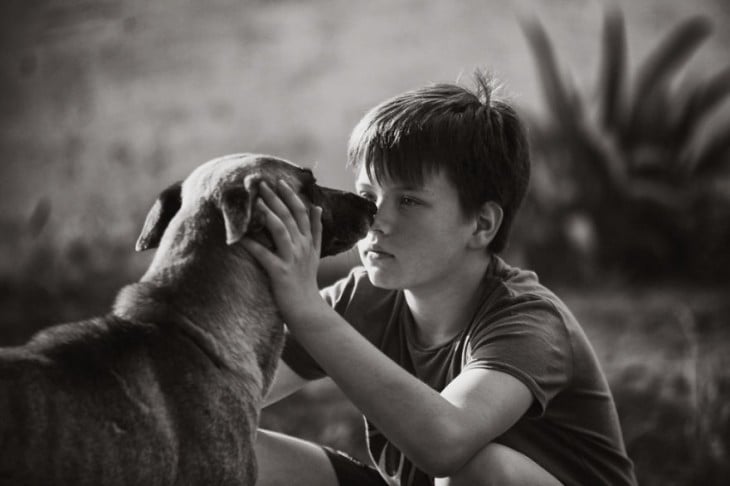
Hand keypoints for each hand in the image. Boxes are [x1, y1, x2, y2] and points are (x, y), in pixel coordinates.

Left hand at [242, 180, 324, 323]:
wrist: (307, 308)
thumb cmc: (306, 280)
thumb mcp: (316, 252)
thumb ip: (316, 229)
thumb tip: (316, 206)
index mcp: (309, 241)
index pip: (302, 212)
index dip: (291, 195)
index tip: (280, 181)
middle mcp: (302, 246)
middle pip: (290, 216)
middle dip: (276, 198)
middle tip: (262, 183)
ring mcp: (292, 259)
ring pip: (282, 230)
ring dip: (268, 214)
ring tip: (256, 201)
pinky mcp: (280, 272)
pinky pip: (264, 255)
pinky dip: (252, 245)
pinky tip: (240, 237)